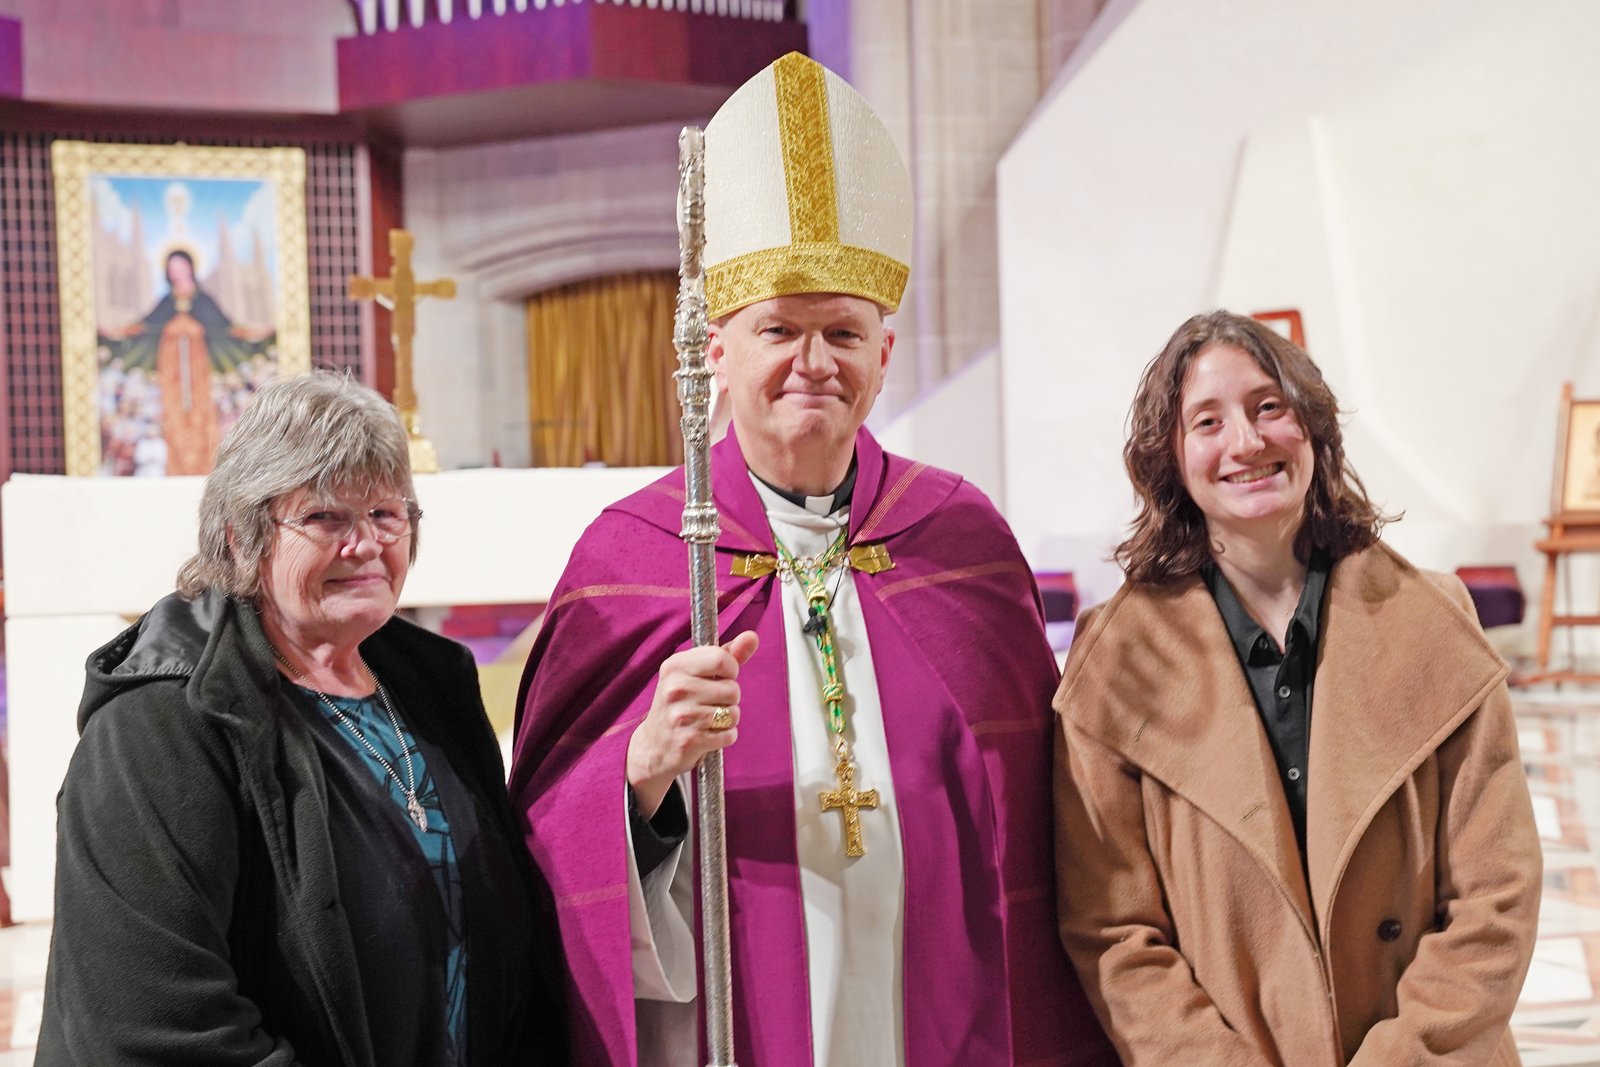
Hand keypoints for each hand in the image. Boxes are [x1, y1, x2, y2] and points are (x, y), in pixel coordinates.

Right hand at [627, 631, 758, 816]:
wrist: (654, 745)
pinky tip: (708, 734)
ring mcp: (681, 715)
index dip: (731, 670)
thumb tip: (753, 636)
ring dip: (728, 719)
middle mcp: (675, 689)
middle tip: (710, 702)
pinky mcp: (689, 740)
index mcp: (675, 666)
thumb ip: (727, 654)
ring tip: (709, 719)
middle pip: (732, 689)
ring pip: (733, 714)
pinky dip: (725, 736)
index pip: (721, 659)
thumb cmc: (681, 702)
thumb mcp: (697, 673)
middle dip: (730, 698)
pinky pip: (729, 735)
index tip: (721, 677)